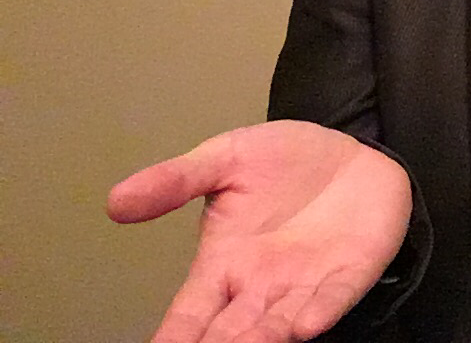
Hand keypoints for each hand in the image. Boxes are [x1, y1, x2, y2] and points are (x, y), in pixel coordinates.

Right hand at [107, 120, 411, 342]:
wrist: (353, 150)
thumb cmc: (287, 161)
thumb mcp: (226, 159)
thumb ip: (176, 180)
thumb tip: (115, 202)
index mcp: (224, 264)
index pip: (188, 316)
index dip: (172, 337)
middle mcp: (260, 286)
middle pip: (229, 333)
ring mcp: (305, 285)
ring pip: (276, 327)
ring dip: (261, 339)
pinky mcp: (348, 275)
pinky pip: (332, 300)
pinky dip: (318, 313)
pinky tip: (303, 325)